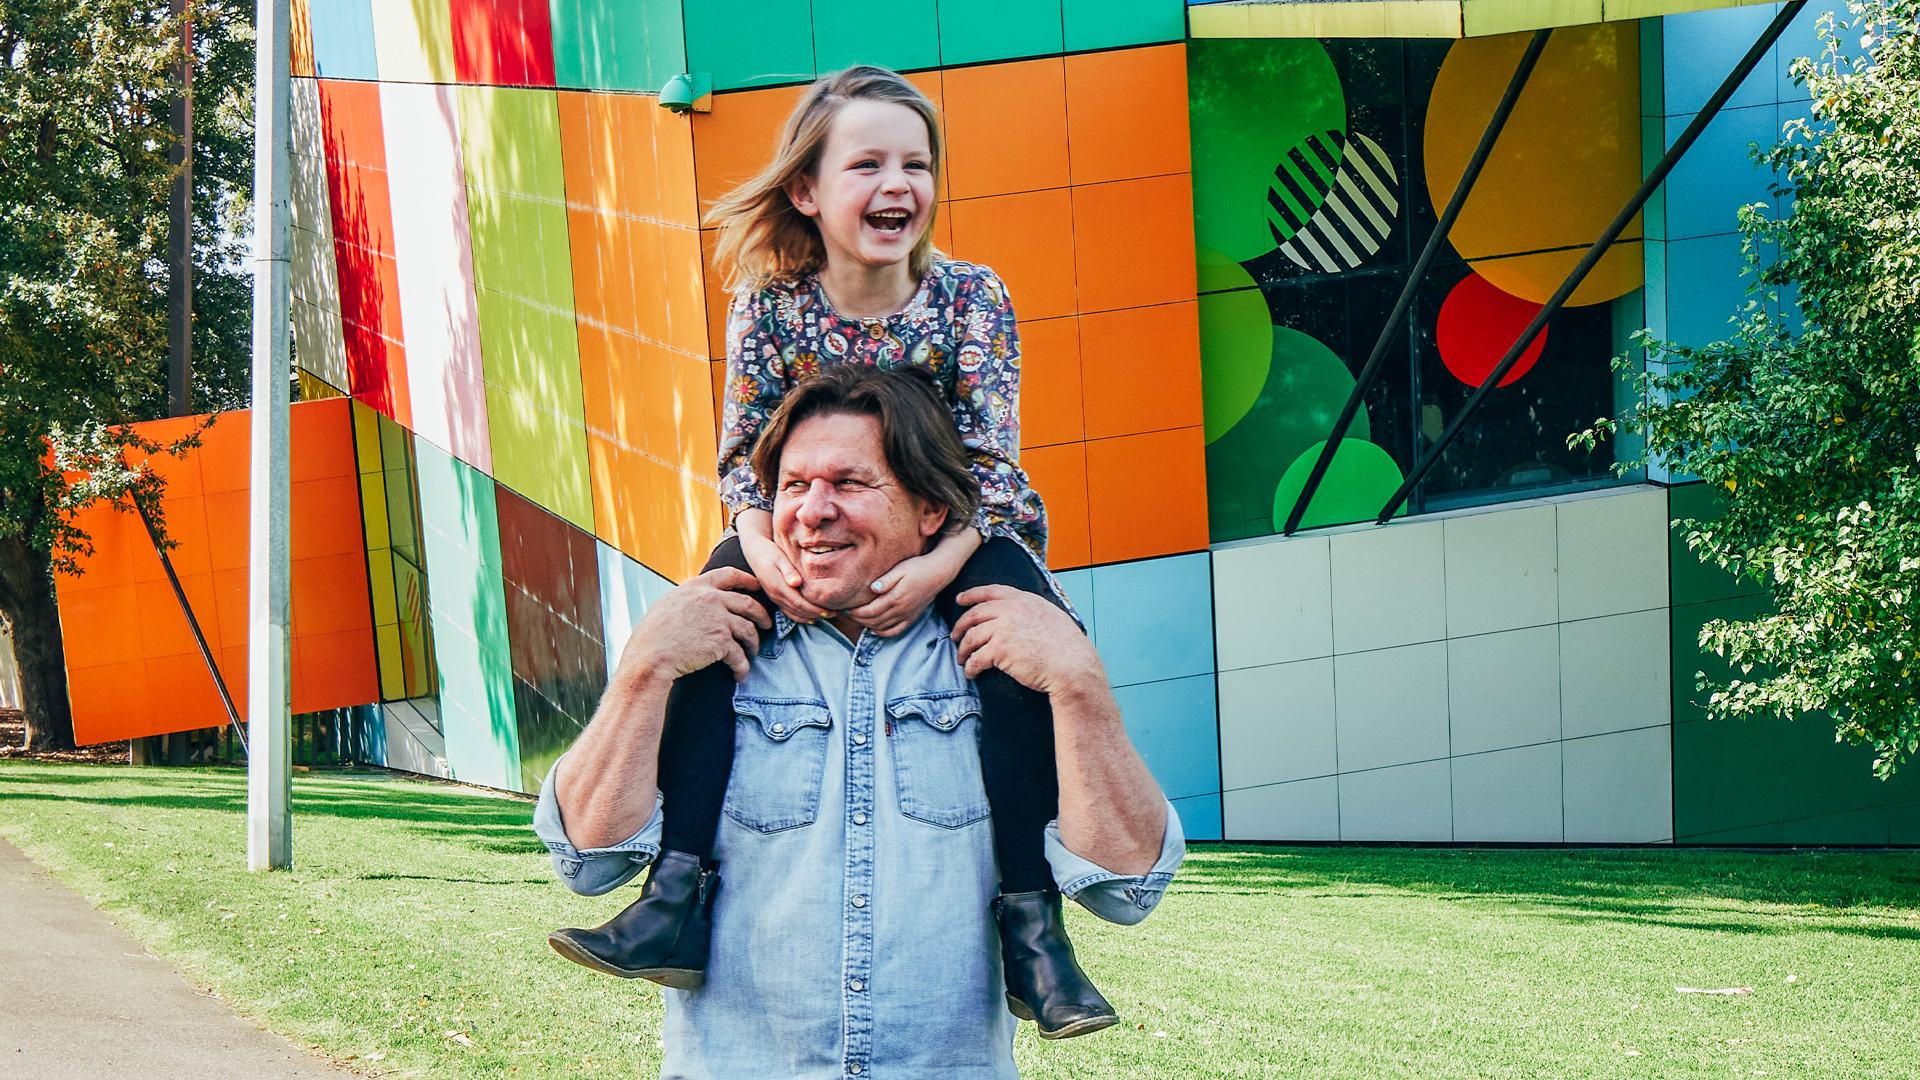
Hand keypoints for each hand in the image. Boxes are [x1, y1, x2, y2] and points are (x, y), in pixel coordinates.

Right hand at [616, 567, 772, 683]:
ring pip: (749, 630)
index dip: (748, 580)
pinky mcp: (722, 642)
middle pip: (748, 603)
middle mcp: (711, 599)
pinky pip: (740, 655)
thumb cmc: (652, 635)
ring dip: (754, 644)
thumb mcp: (669, 604)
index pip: (729, 575)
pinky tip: (740, 674)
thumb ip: (689, 599)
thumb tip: (702, 599)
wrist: (650, 656)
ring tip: (752, 653)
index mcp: (697, 587)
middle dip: (762, 615)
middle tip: (767, 624)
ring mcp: (719, 619)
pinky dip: (742, 667)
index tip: (757, 586)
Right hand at [736, 512, 830, 622]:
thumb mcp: (780, 558)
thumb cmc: (770, 552)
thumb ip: (788, 571)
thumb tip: (796, 583)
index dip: (815, 610)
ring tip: (828, 616)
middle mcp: (776, 596)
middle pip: (799, 611)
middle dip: (817, 615)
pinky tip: (812, 617)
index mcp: (779, 587)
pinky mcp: (776, 597)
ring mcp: (775, 598)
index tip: (830, 611)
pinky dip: (801, 616)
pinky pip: (789, 612)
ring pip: (794, 614)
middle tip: (835, 614)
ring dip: (810, 617)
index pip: (800, 604)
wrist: (755, 552)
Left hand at [843, 550, 956, 636]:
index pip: (870, 611)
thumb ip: (886, 579)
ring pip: (883, 626)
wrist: (938, 573)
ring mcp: (907, 615)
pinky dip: (883, 632)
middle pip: (874, 620)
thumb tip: (872, 588)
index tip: (846, 608)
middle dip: (858, 619)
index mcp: (895, 597)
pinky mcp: (912, 617)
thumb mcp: (900, 569)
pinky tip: (875, 629)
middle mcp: (901, 609)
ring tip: (857, 619)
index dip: (856, 612)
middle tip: (847, 614)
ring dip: (868, 625)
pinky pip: (896, 630)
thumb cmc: (917, 567)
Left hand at [949, 585, 1104, 695]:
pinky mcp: (1000, 650)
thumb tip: (1020, 618)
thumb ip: (1032, 612)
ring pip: (972, 636)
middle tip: (954, 636)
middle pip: (975, 614)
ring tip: (961, 659)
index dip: (972, 595)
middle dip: (960, 625)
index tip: (960, 599)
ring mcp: (1004, 628)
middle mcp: (1012, 610)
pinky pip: (976, 658)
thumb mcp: (1051, 617)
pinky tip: (970, 672)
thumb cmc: (1067, 648)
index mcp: (1024, 600)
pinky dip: (970, 667)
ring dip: (963, 649)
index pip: (991, 591)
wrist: (1072, 666)